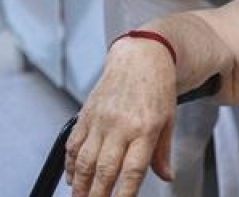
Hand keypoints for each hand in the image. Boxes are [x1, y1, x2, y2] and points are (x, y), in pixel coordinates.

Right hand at [65, 40, 176, 196]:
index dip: (124, 193)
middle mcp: (121, 125)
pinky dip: (70, 163)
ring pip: (85, 159)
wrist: (141, 57)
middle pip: (105, 169)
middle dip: (97, 194)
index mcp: (145, 128)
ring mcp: (101, 119)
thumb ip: (163, 152)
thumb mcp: (169, 119)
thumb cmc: (157, 87)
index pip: (133, 169)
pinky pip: (74, 143)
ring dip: (79, 184)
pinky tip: (71, 177)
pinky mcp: (86, 113)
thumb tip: (166, 176)